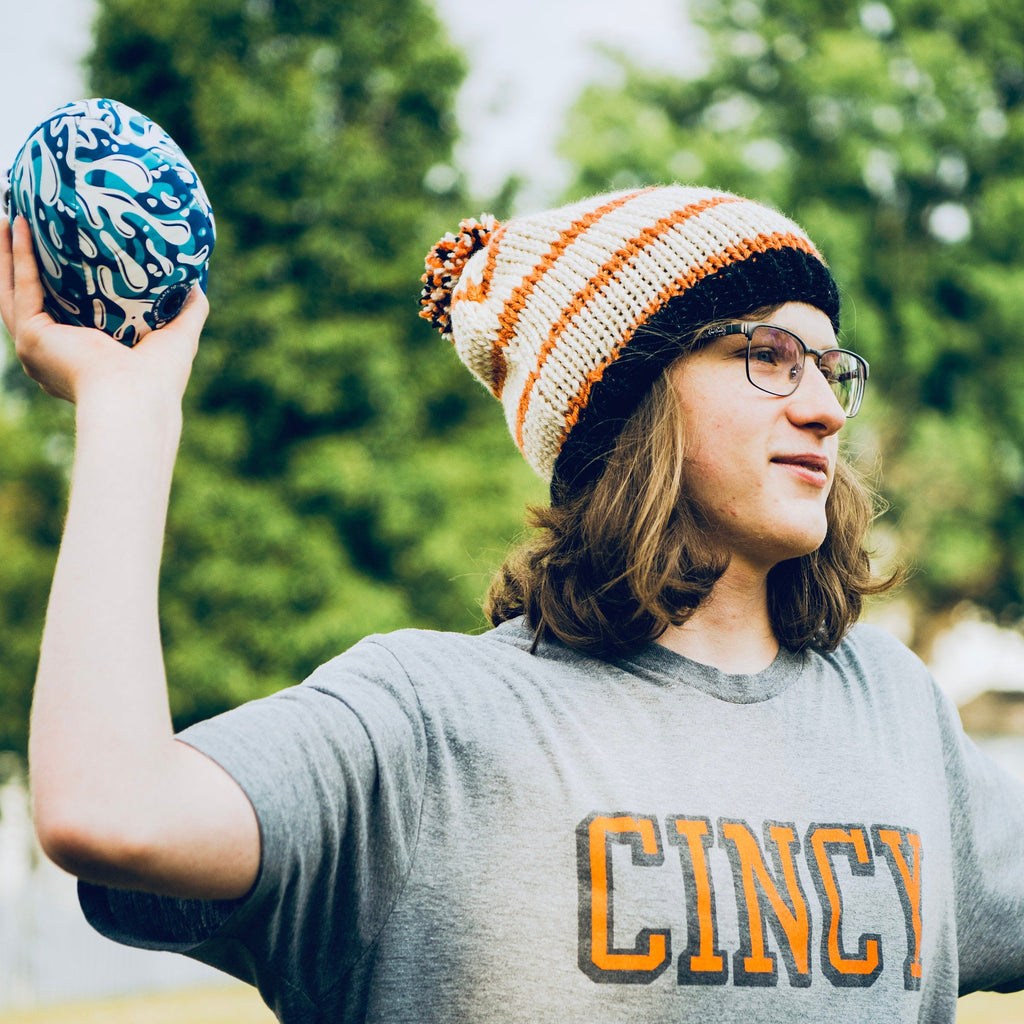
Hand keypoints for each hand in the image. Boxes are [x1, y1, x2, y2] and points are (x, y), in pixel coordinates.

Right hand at [0, 216, 207, 406]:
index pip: (60, 316)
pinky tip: (18, 226)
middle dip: (19, 264)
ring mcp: (36, 349)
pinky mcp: (33, 338)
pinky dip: (19, 257)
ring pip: (12, 293)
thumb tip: (197, 283)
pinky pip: (22, 290)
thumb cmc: (161, 377)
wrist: (139, 395)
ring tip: (7, 218)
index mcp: (80, 360)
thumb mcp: (178, 336)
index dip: (56, 285)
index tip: (57, 252)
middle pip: (26, 300)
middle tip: (18, 225)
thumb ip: (188, 310)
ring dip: (6, 255)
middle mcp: (51, 358)